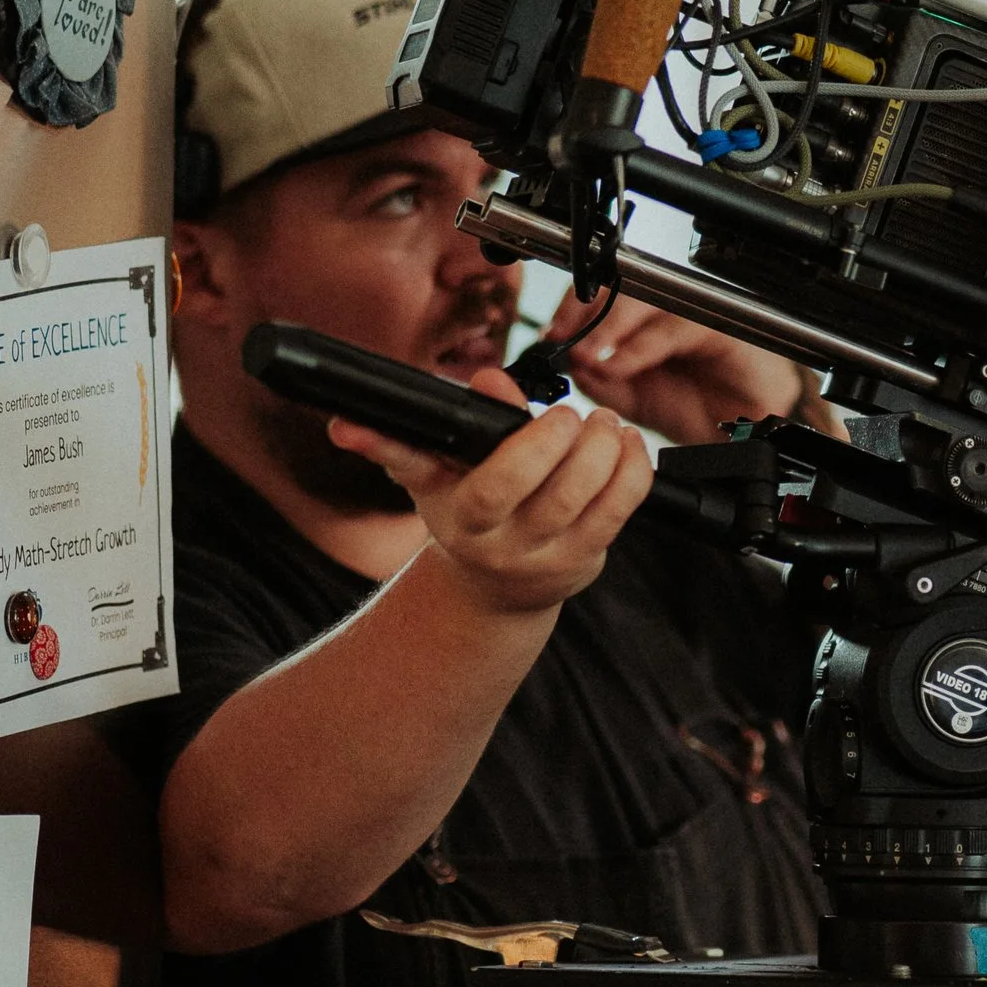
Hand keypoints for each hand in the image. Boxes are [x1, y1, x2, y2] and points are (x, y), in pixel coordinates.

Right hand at [328, 385, 651, 615]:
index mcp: (463, 520)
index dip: (521, 445)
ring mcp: (550, 556)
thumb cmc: (462, 510)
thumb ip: (405, 440)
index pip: (492, 487)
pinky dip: (632, 470)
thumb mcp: (430, 476)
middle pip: (553, 491)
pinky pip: (621, 511)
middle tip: (571, 414)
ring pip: (591, 498)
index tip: (513, 400)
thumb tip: (354, 423)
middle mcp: (506, 544)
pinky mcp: (587, 558)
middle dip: (569, 439)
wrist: (494, 586)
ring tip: (602, 423)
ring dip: (605, 448)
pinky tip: (626, 443)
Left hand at [540, 291, 814, 448]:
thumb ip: (601, 379)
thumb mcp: (634, 399)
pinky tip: (621, 364)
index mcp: (642, 320)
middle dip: (584, 310)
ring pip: (644, 297)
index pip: (601, 293)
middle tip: (562, 339)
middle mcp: (667, 308)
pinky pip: (675, 327)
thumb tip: (568, 361)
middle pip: (618, 283)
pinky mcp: (719, 325)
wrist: (746, 435)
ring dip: (609, 326)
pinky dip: (641, 346)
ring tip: (588, 354)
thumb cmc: (701, 410)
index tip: (551, 335)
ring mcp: (692, 312)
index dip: (571, 309)